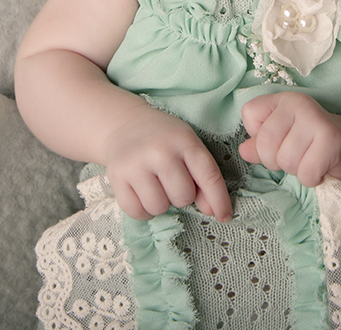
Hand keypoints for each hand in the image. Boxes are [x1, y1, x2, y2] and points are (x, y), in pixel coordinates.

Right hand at [101, 107, 231, 221]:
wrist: (124, 124)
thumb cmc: (163, 138)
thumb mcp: (188, 147)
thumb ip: (203, 177)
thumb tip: (212, 211)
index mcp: (184, 141)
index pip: (209, 176)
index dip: (219, 200)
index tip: (224, 216)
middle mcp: (160, 151)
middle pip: (183, 196)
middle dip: (182, 196)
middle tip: (172, 182)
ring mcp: (135, 164)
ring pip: (159, 207)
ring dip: (161, 203)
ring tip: (157, 186)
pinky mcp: (116, 176)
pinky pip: (136, 212)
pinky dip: (143, 210)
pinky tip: (142, 193)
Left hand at [238, 92, 340, 186]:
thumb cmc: (309, 143)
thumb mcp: (281, 139)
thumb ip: (258, 144)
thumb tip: (244, 151)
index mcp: (281, 99)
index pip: (249, 115)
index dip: (257, 136)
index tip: (277, 140)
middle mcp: (297, 103)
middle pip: (265, 144)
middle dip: (276, 161)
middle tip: (295, 156)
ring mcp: (315, 119)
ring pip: (286, 161)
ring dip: (296, 170)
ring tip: (309, 160)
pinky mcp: (330, 139)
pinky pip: (306, 172)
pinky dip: (312, 178)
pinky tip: (321, 168)